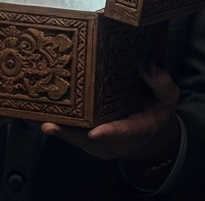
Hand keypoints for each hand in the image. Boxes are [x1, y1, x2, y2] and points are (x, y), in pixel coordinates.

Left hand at [39, 64, 180, 162]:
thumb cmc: (156, 109)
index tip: (96, 133)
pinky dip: (56, 126)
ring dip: (58, 131)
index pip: (125, 132)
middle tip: (51, 126)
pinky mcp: (88, 137)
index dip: (110, 132)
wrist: (150, 132)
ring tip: (39, 121)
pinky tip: (37, 117)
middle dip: (71, 134)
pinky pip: (72, 133)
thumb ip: (160, 83)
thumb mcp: (167, 97)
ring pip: (77, 139)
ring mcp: (100, 141)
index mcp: (139, 128)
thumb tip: (147, 64)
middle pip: (91, 140)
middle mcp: (116, 139)